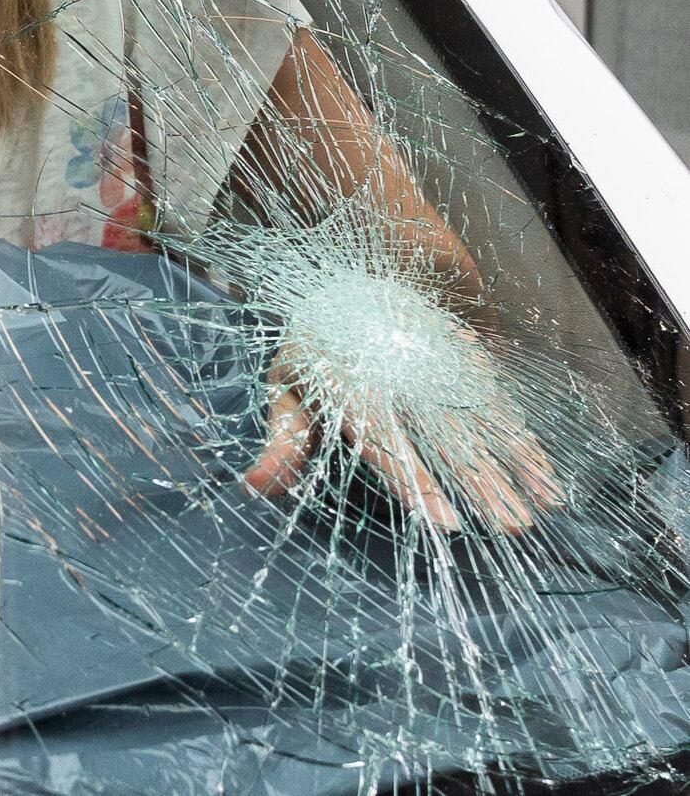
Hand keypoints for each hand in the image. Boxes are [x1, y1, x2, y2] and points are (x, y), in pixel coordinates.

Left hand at [243, 346, 562, 532]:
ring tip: (544, 507)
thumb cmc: (315, 349)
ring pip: (482, 418)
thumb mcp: (286, 386)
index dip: (414, 480)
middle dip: (480, 483)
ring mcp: (438, 362)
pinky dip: (525, 439)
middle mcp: (401, 372)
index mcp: (350, 382)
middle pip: (445, 435)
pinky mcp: (464, 358)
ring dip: (515, 465)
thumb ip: (280, 440)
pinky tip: (546, 474)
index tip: (444, 521)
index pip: (384, 439)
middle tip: (511, 527)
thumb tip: (254, 487)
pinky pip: (499, 402)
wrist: (354, 275)